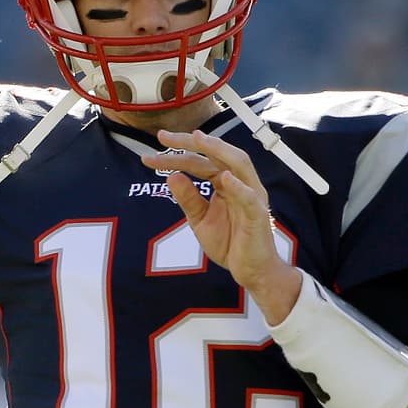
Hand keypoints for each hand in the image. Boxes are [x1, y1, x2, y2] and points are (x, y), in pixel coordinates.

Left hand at [143, 129, 301, 323]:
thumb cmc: (230, 242)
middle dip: (191, 143)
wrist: (251, 271)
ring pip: (239, 164)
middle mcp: (240, 183)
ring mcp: (251, 196)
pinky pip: (250, 198)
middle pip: (217, 154)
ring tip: (198, 140)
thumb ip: (188, 199)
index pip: (199, 162)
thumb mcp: (200, 220)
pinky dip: (239, 187)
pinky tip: (224, 178)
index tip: (149, 156)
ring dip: (219, 150)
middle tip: (164, 137)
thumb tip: (171, 176)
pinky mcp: (258, 215)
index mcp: (225, 182)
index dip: (175, 156)